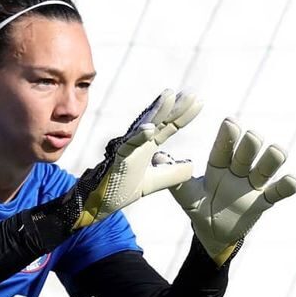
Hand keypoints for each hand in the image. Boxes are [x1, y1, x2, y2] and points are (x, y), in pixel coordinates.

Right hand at [66, 89, 201, 228]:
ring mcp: (126, 149)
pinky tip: (150, 129)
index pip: (168, 127)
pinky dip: (138, 137)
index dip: (183, 115)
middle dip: (175, 107)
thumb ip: (172, 175)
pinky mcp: (116, 158)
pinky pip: (127, 145)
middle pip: (159, 121)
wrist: (96, 204)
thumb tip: (192, 166)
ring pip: (143, 126)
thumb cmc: (119, 188)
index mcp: (146, 146)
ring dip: (157, 112)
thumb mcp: (153, 183)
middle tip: (191, 93)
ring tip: (170, 96)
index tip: (199, 101)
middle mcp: (137, 143)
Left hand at [170, 118, 295, 266]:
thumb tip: (158, 158)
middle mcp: (238, 170)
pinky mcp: (263, 201)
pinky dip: (287, 186)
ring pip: (266, 167)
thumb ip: (177, 180)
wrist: (212, 234)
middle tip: (251, 138)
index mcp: (218, 165)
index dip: (228, 136)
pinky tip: (293, 182)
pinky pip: (278, 192)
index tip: (230, 123)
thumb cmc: (199, 209)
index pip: (224, 147)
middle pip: (247, 152)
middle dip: (250, 145)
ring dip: (272, 158)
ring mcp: (253, 185)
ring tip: (277, 152)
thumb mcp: (187, 197)